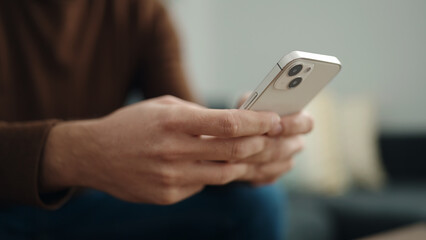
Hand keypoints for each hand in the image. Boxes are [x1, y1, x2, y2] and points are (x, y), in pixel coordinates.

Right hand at [41, 96, 282, 204]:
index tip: (274, 120)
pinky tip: (214, 166)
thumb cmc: (132, 124)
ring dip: (245, 163)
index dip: (257, 122)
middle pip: (233, 150)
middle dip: (262, 144)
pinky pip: (203, 186)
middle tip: (275, 139)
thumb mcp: (163, 106)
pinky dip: (214, 175)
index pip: (228, 123)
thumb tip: (233, 123)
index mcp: (173, 121)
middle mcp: (172, 151)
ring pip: (224, 174)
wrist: (95, 154)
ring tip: (255, 154)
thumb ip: (198, 114)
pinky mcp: (167, 196)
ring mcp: (170, 177)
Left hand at [235, 93, 313, 184]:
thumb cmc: (246, 111)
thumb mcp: (249, 102)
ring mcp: (285, 160)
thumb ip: (256, 104)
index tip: (277, 122)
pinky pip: (265, 176)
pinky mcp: (271, 175)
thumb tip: (255, 110)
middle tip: (253, 139)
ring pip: (277, 163)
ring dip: (257, 157)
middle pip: (293, 146)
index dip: (293, 124)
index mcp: (298, 119)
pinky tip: (237, 163)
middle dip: (272, 142)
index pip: (307, 123)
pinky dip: (251, 170)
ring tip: (239, 152)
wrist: (234, 132)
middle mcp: (296, 142)